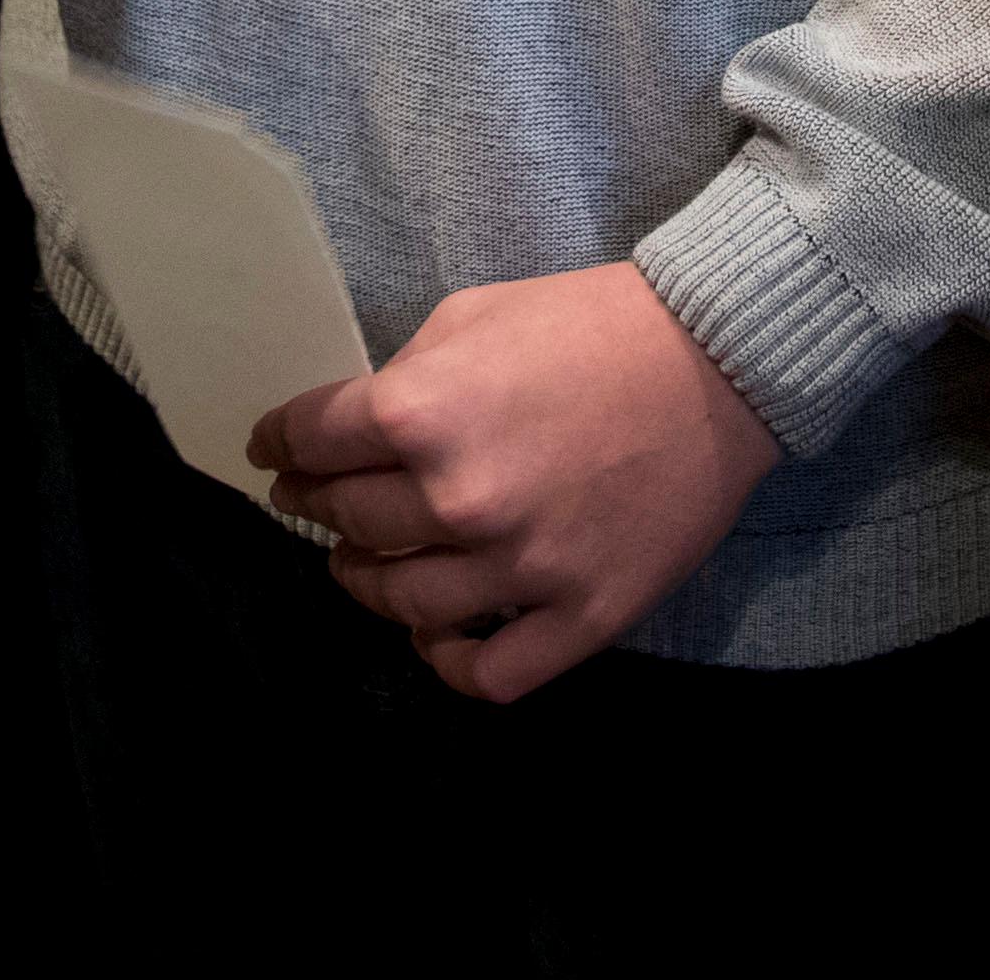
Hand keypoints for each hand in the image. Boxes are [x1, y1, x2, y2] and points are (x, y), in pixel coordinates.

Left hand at [248, 262, 780, 702]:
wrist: (717, 363)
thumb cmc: (592, 323)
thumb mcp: (473, 314)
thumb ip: (405, 377)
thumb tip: (357, 429)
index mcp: (422, 412)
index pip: (310, 442)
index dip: (279, 445)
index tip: (272, 451)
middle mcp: (459, 499)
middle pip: (350, 524)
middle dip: (315, 508)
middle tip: (308, 503)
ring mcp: (521, 569)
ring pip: (405, 605)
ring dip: (368, 586)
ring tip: (362, 569)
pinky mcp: (581, 615)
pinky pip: (490, 673)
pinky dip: (450, 662)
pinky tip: (438, 636)